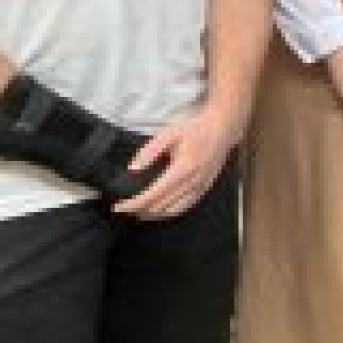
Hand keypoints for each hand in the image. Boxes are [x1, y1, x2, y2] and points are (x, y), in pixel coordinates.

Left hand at [115, 106, 239, 219]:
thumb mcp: (168, 133)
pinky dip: (170, 212)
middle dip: (140, 211)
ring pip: (173, 210)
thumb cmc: (195, 128)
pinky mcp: (205, 189)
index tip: (119, 206)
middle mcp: (192, 183)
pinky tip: (161, 210)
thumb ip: (150, 151)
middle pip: (161, 206)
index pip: (153, 195)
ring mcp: (200, 188)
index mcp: (182, 169)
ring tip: (139, 212)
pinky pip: (185, 207)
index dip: (134, 204)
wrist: (223, 128)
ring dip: (154, 214)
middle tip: (124, 209)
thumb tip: (132, 169)